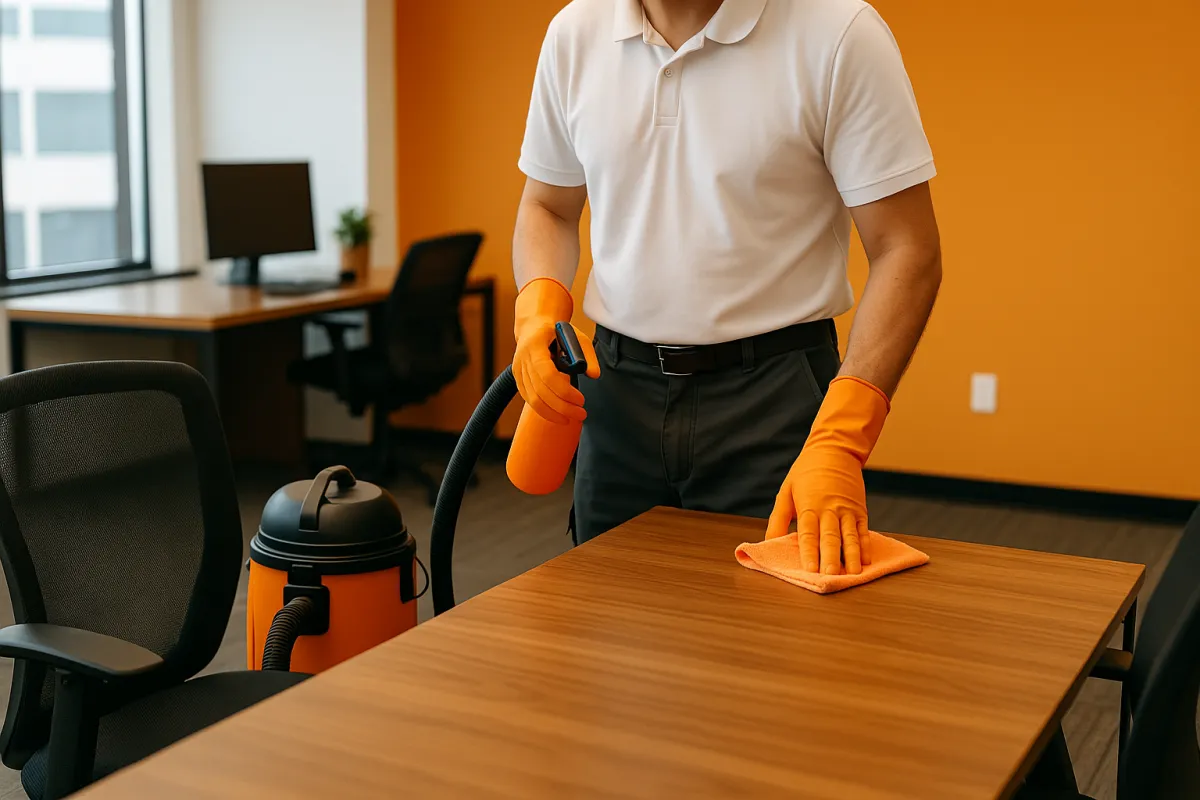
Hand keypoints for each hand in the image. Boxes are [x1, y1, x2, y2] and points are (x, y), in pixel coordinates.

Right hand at [513, 278, 599, 424]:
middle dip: (562, 407)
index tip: (581, 399)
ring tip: (572, 418)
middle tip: (581, 413)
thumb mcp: (577, 337)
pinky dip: (545, 411)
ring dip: (554, 413)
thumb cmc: (557, 331)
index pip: (547, 374)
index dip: (564, 390)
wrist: (534, 326)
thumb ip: (588, 356)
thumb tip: (594, 375)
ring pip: (533, 400)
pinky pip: (530, 400)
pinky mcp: (518, 380)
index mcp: (535, 344)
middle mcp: (522, 359)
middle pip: (540, 391)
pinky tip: (559, 414)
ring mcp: (518, 371)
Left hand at [765, 376, 889, 574]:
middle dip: (830, 558)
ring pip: (850, 536)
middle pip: (830, 536)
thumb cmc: (805, 473)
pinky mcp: (860, 510)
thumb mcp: (786, 491)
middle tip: (830, 577)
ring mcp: (847, 510)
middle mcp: (829, 509)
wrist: (835, 450)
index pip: (808, 532)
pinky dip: (865, 545)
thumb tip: (769, 542)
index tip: (808, 569)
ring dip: (851, 556)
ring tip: (853, 574)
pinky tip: (866, 560)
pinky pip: (863, 530)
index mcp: (809, 504)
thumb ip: (778, 519)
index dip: (809, 551)